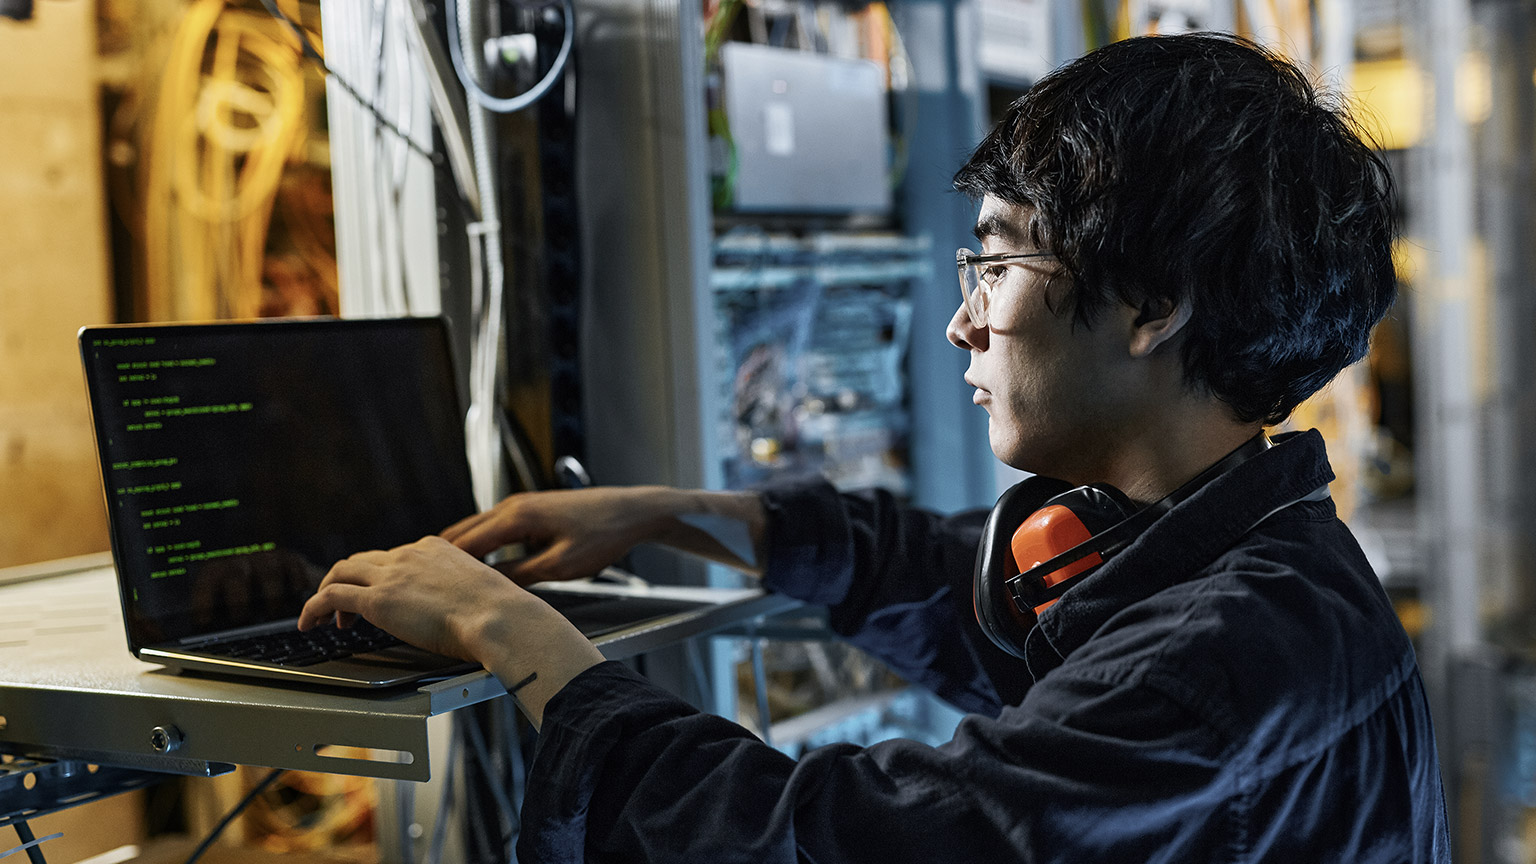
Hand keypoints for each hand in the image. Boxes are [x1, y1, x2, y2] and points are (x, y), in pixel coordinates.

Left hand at [298, 536, 603, 727]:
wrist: (499, 617)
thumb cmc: (500, 613)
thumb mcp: (481, 591)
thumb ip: (464, 594)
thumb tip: (469, 614)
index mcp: (435, 548)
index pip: (395, 556)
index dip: (380, 576)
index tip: (379, 595)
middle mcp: (410, 555)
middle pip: (363, 560)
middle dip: (349, 581)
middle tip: (345, 608)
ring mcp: (392, 574)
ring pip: (341, 571)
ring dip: (328, 592)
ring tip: (323, 618)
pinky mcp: (378, 599)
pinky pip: (331, 596)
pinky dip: (313, 607)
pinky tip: (309, 622)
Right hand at [441, 487, 667, 583]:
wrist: (632, 511)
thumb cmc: (603, 535)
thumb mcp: (560, 565)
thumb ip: (521, 575)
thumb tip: (490, 588)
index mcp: (516, 517)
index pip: (465, 543)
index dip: (441, 567)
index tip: (423, 585)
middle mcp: (513, 507)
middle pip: (463, 533)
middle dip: (440, 557)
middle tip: (420, 582)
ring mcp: (522, 506)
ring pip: (477, 528)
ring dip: (460, 550)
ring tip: (440, 576)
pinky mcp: (532, 510)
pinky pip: (494, 528)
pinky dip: (479, 544)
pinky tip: (478, 563)